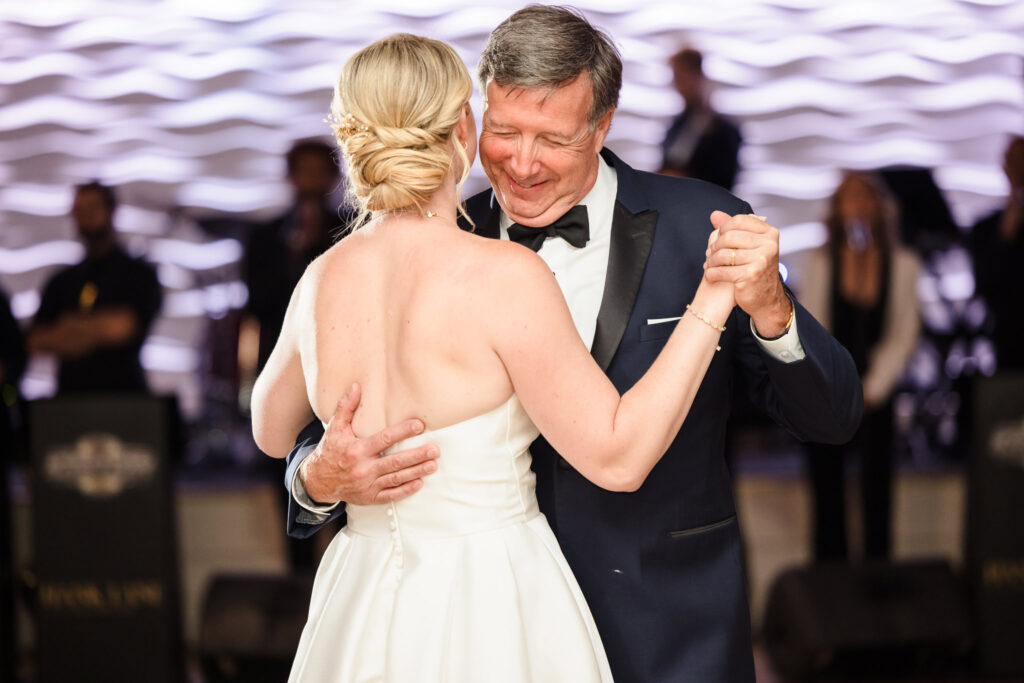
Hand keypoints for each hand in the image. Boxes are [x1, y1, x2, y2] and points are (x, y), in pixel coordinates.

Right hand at [301, 383, 438, 505]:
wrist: (317, 481)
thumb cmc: (330, 451)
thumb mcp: (335, 428)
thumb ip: (346, 407)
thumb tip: (356, 386)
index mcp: (356, 450)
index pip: (384, 439)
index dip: (403, 432)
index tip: (419, 425)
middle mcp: (363, 469)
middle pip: (395, 462)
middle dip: (417, 456)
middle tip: (434, 449)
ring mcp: (367, 485)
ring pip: (396, 478)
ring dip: (416, 472)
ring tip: (433, 464)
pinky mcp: (370, 497)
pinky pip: (390, 495)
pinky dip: (405, 490)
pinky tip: (419, 483)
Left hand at [705, 210, 791, 336]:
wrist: (766, 298)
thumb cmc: (756, 270)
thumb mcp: (749, 246)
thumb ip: (733, 229)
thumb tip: (714, 215)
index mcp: (769, 233)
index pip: (739, 221)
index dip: (723, 228)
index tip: (719, 238)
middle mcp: (769, 245)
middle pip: (729, 237)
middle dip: (715, 246)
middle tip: (710, 254)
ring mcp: (761, 260)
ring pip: (724, 254)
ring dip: (711, 261)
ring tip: (709, 264)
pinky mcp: (751, 275)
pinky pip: (722, 270)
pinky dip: (712, 273)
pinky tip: (711, 275)